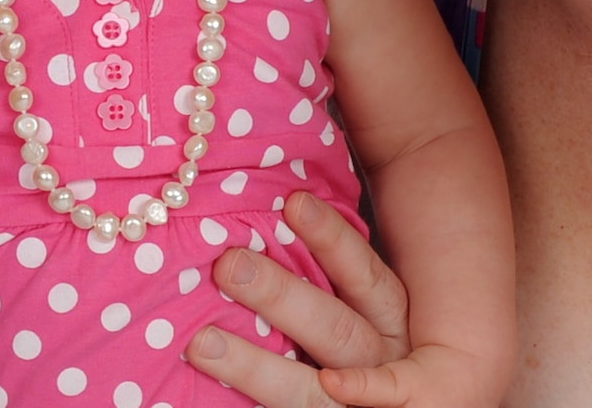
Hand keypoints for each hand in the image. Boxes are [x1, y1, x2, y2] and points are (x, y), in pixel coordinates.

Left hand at [187, 192, 469, 407]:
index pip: (367, 275)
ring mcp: (357, 400)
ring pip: (309, 388)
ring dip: (253, 365)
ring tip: (202, 342)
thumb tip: (266, 217)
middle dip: (281, 295)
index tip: (294, 203)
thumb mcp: (353, 310)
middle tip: (229, 264)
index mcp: (389, 321)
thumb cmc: (344, 348)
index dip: (333, 238)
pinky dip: (262, 401)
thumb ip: (321, 278)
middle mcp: (383, 361)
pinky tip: (222, 389)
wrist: (363, 400)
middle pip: (335, 328)